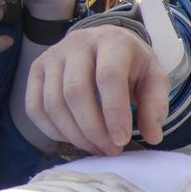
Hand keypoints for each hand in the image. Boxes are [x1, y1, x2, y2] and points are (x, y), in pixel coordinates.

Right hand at [25, 25, 168, 153]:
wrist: (106, 45)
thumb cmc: (131, 65)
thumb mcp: (153, 79)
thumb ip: (155, 105)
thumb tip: (152, 136)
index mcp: (112, 41)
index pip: (108, 77)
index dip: (114, 113)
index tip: (121, 140)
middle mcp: (77, 43)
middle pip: (75, 92)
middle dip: (93, 129)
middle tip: (110, 150)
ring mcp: (52, 56)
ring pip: (53, 103)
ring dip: (74, 135)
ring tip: (96, 147)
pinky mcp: (36, 70)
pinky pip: (35, 108)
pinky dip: (53, 131)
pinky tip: (74, 138)